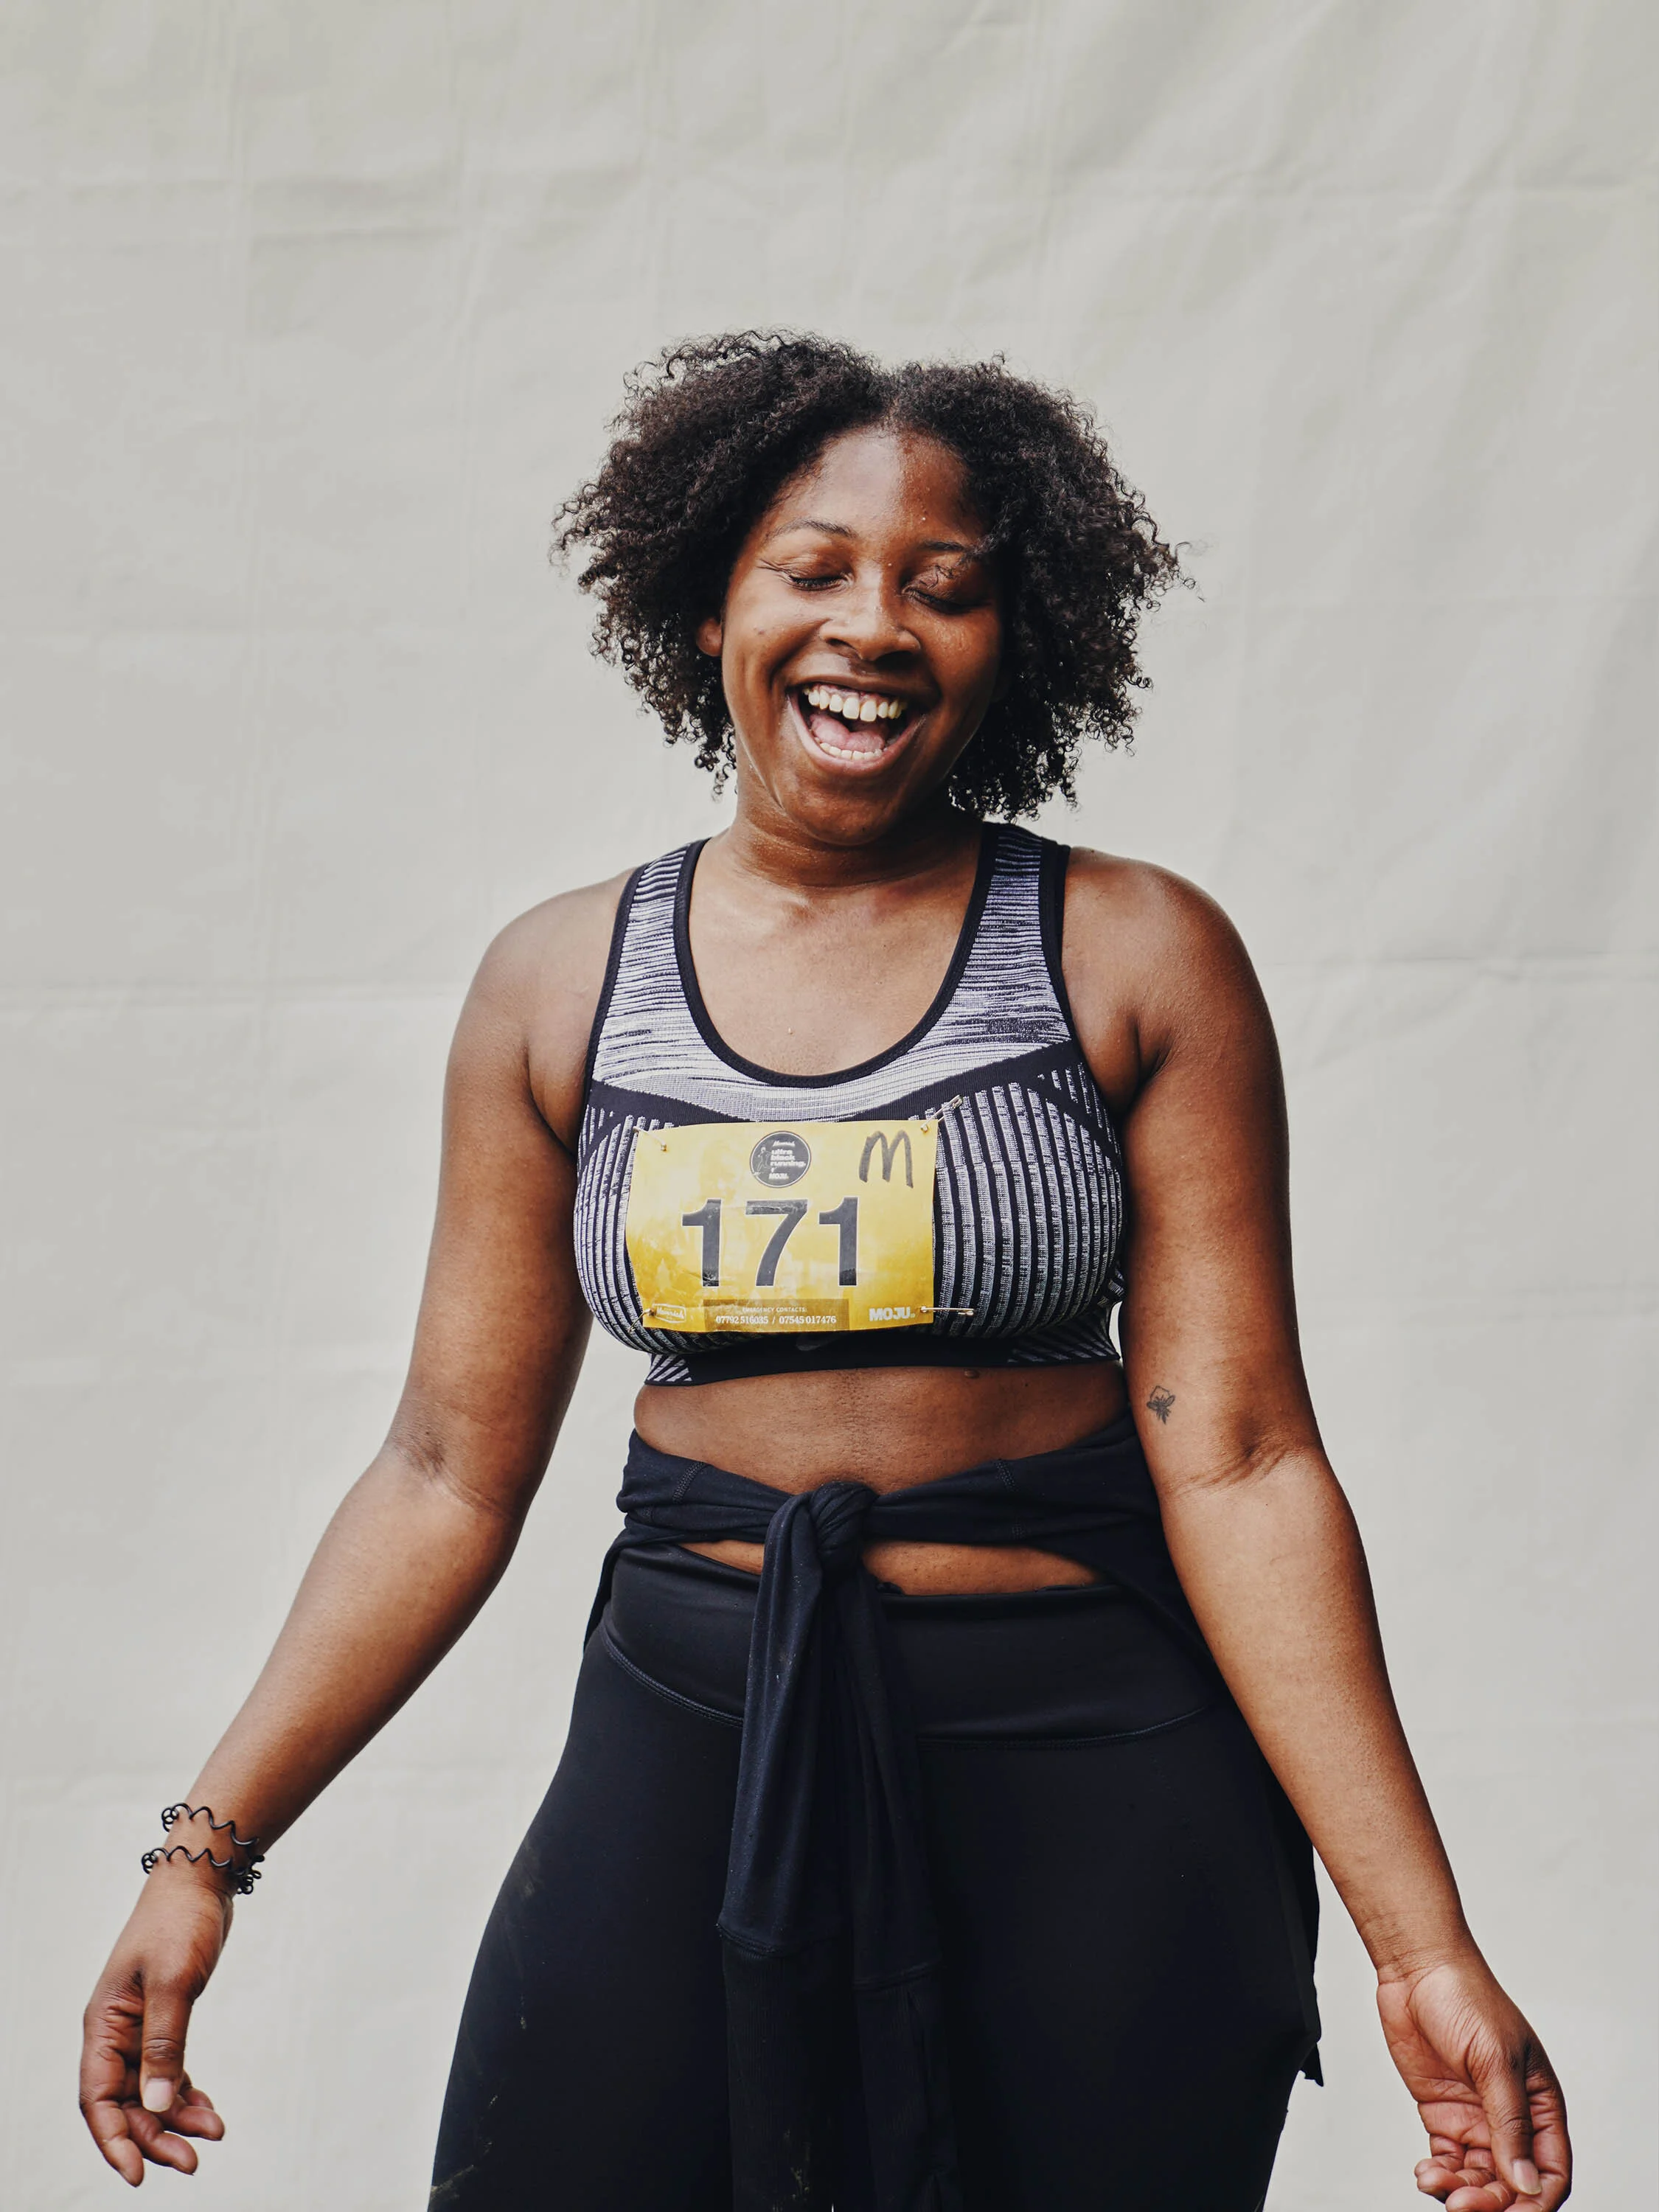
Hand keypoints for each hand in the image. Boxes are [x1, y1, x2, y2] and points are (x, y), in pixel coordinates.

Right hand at [80, 1867, 232, 2184]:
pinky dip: (186, 2093)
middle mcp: (115, 2033)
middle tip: (193, 2161)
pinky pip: (168, 2071)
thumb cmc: (180, 1922)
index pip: (97, 2099)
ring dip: (176, 2117)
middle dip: (154, 2137)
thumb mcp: (173, 1983)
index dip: (114, 2140)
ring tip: (213, 2134)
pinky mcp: (164, 2020)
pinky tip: (208, 2110)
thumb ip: (165, 2044)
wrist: (200, 1879)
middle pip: (125, 2103)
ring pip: (149, 2091)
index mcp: (103, 2025)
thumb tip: (157, 2106)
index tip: (139, 2175)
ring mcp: (139, 2028)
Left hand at [1376, 1955, 1569, 2208]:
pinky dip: (1439, 2174)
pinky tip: (1426, 2173)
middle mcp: (1510, 2117)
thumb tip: (1525, 2184)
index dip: (1535, 2200)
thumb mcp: (1495, 2061)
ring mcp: (1475, 2117)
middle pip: (1511, 2183)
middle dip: (1490, 2200)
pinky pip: (1448, 2161)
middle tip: (1462, 2204)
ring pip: (1478, 2177)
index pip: (1550, 2171)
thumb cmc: (1465, 1997)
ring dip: (1460, 2190)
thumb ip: (1511, 2125)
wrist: (1415, 1968)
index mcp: (1539, 2104)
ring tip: (1435, 2182)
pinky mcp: (1442, 2114)